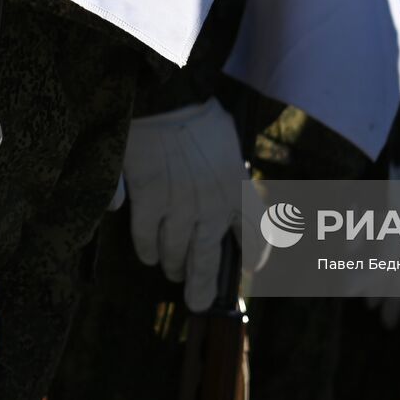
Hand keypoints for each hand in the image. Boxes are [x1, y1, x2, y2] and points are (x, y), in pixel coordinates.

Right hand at [122, 98, 264, 311]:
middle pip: (209, 259)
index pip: (253, 233)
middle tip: (199, 301)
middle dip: (203, 285)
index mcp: (237, 187)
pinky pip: (146, 239)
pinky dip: (147, 249)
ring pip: (175, 254)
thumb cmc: (198, 114)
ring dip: (173, 266)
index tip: (252, 266)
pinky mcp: (150, 200)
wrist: (168, 97)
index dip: (253, 254)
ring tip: (171, 270)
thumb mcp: (227, 145)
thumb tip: (227, 204)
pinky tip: (148, 253)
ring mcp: (180, 206)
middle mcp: (212, 204)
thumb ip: (228, 177)